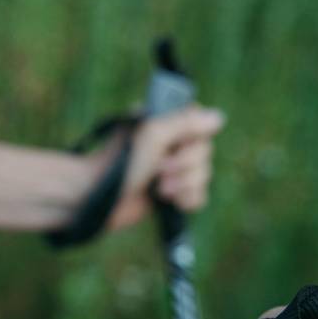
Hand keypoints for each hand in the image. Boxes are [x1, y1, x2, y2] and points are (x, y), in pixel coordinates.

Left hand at [90, 105, 225, 228]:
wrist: (99, 199)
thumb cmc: (120, 165)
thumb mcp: (153, 136)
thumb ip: (186, 123)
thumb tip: (218, 117)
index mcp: (166, 123)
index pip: (202, 126)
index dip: (193, 142)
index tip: (173, 148)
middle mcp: (172, 145)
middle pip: (205, 154)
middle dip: (185, 168)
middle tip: (159, 172)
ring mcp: (172, 170)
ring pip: (204, 177)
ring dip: (184, 186)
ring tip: (160, 189)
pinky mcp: (171, 194)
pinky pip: (199, 197)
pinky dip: (188, 201)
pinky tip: (170, 201)